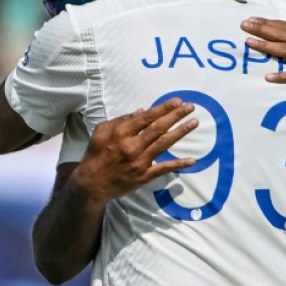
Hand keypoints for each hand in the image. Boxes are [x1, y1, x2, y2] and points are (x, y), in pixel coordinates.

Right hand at [71, 98, 197, 202]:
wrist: (91, 184)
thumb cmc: (96, 154)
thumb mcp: (102, 132)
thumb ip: (121, 120)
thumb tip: (142, 111)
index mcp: (121, 133)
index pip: (146, 117)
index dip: (163, 108)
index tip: (177, 101)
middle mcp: (132, 146)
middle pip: (158, 128)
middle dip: (176, 115)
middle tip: (190, 107)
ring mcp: (140, 162)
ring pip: (164, 144)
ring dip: (181, 132)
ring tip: (194, 122)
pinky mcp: (144, 176)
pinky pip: (164, 168)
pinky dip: (178, 164)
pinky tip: (192, 160)